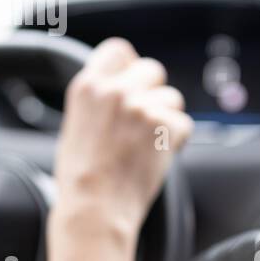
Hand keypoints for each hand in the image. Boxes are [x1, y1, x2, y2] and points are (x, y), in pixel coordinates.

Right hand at [44, 37, 192, 260]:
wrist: (94, 210)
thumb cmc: (80, 178)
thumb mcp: (75, 124)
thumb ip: (98, 98)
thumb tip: (120, 85)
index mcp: (87, 86)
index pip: (119, 49)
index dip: (129, 65)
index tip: (132, 79)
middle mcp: (115, 90)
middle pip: (152, 69)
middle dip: (152, 92)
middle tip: (143, 120)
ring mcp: (141, 107)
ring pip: (171, 98)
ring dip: (166, 118)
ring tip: (146, 145)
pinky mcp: (165, 127)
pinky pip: (184, 124)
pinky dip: (176, 141)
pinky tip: (156, 157)